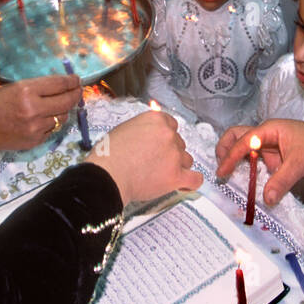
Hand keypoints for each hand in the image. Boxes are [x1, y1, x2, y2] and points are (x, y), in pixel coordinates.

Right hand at [0, 75, 82, 153]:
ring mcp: (36, 127)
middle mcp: (34, 109)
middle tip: (78, 91)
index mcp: (26, 91)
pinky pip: (52, 130)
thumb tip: (59, 85)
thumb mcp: (12, 87)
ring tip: (60, 105)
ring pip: (62, 117)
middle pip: (67, 102)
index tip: (76, 79)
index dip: (71, 81)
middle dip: (75, 95)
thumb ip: (35, 87)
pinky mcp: (35, 141)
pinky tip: (46, 118)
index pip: (59, 84)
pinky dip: (52, 123)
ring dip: (63, 110)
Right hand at [86, 110, 201, 204]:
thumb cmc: (109, 154)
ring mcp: (174, 155)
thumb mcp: (124, 129)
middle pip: (179, 143)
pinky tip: (183, 184)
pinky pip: (195, 179)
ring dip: (178, 166)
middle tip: (154, 162)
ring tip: (161, 174)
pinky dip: (191, 182)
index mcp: (156, 120)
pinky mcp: (176, 175)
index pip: (172, 125)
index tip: (159, 145)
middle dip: (170, 152)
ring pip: (187, 160)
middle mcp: (168, 134)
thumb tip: (149, 132)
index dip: (165, 137)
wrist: (107, 175)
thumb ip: (142, 128)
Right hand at [215, 119, 303, 206]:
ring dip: (235, 161)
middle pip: (236, 137)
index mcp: (268, 130)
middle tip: (220, 169)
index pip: (243, 142)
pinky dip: (248, 172)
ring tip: (228, 177)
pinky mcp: (274, 159)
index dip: (230, 157)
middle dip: (225, 150)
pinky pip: (256, 164)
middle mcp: (265, 137)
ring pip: (244, 151)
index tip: (222, 172)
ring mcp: (269, 148)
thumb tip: (266, 199)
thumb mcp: (301, 163)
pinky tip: (245, 184)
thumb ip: (282, 180)